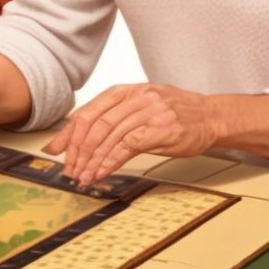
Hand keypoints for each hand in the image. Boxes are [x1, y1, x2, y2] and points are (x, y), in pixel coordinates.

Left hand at [44, 83, 220, 186]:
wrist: (213, 115)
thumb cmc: (174, 113)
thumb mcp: (140, 105)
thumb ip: (113, 116)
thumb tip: (80, 134)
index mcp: (124, 92)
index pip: (87, 112)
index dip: (68, 134)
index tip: (55, 151)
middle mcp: (134, 99)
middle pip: (94, 125)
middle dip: (77, 151)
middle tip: (70, 170)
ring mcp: (148, 113)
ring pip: (108, 137)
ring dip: (92, 161)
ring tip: (83, 177)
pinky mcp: (161, 130)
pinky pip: (127, 147)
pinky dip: (111, 162)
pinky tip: (102, 172)